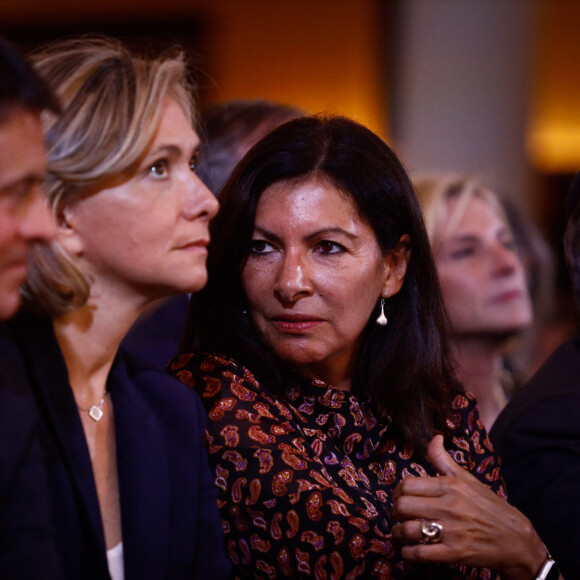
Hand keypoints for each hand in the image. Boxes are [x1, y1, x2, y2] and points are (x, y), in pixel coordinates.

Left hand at [391, 435, 546, 579]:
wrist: (516, 539)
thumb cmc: (489, 506)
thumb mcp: (467, 479)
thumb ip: (444, 459)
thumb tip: (435, 437)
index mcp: (450, 486)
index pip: (408, 485)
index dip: (397, 492)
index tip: (399, 498)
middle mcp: (449, 506)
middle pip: (403, 506)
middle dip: (394, 512)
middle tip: (398, 516)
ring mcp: (452, 531)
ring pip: (408, 530)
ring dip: (397, 533)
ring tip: (400, 533)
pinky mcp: (455, 553)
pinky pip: (421, 553)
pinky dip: (408, 553)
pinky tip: (408, 550)